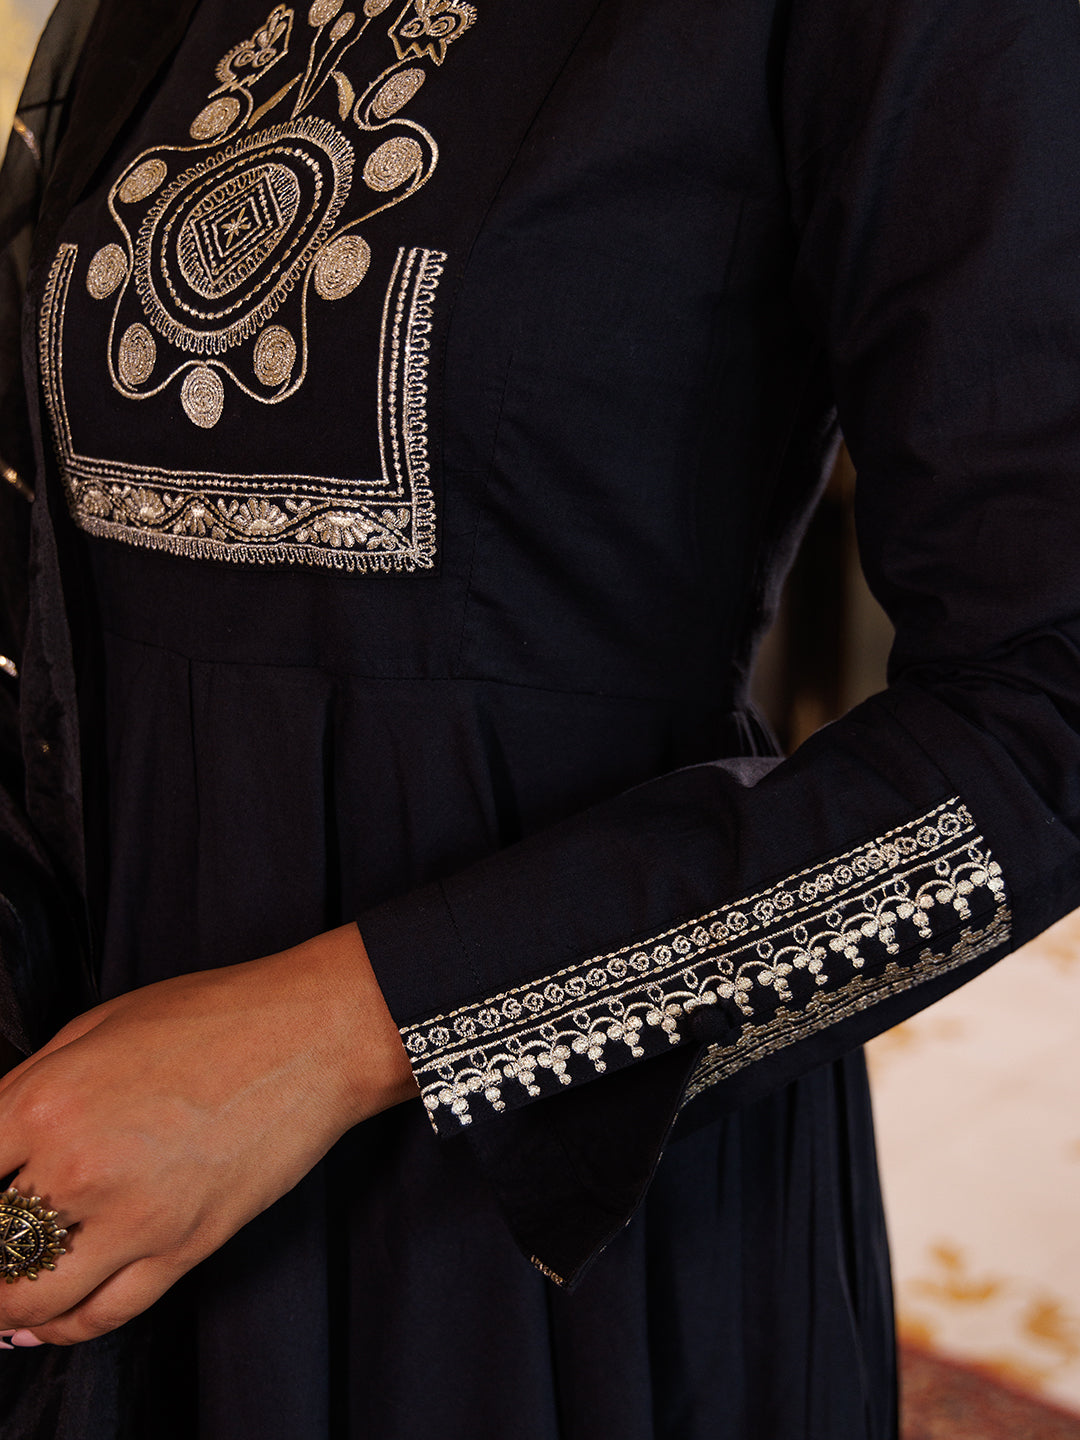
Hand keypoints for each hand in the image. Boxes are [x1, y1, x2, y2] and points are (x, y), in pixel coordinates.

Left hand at [0, 924, 416, 1346]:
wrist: (311, 1036)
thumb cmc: (212, 1016)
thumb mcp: (97, 1027)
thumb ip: (30, 1088)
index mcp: (46, 1100)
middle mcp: (77, 1166)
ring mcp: (133, 1216)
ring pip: (31, 1302)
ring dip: (6, 1303)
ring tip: (6, 1289)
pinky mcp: (183, 1248)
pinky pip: (100, 1315)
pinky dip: (61, 1327)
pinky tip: (47, 1319)